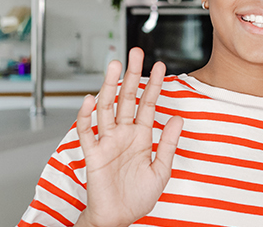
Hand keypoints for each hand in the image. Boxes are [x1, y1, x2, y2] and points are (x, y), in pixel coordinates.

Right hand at [76, 48, 184, 226]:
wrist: (119, 218)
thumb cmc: (138, 197)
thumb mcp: (162, 170)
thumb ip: (168, 144)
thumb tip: (177, 118)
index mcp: (141, 137)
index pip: (147, 104)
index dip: (153, 85)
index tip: (160, 65)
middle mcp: (123, 135)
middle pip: (126, 98)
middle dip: (131, 75)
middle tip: (134, 53)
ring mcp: (107, 142)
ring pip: (106, 108)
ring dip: (110, 86)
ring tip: (114, 66)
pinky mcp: (93, 154)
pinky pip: (87, 131)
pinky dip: (86, 115)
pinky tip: (90, 100)